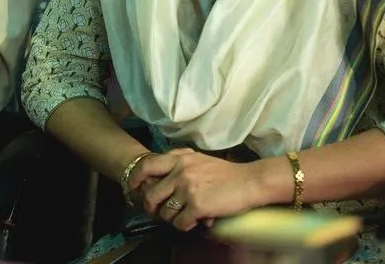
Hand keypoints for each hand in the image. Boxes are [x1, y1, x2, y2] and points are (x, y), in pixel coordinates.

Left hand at [131, 149, 262, 230]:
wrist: (250, 181)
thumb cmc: (226, 173)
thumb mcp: (198, 159)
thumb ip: (180, 161)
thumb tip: (162, 173)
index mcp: (179, 158)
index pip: (146, 166)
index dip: (135, 179)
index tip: (134, 190)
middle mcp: (180, 171)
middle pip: (151, 194)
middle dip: (151, 208)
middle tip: (158, 213)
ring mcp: (188, 188)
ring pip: (165, 212)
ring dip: (172, 219)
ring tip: (184, 217)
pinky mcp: (197, 205)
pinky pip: (180, 223)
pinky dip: (185, 226)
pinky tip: (195, 222)